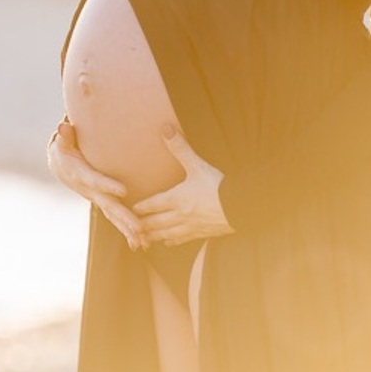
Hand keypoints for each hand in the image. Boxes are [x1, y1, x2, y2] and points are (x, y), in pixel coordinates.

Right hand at [46, 119, 144, 251]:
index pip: (96, 180)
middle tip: (139, 228)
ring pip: (114, 216)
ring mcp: (97, 198)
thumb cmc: (64, 150)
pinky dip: (128, 230)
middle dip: (124, 217)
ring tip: (143, 242)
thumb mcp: (62, 142)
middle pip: (109, 205)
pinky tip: (142, 242)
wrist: (60, 166)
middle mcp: (90, 191)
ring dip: (128, 229)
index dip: (108, 185)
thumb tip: (64, 125)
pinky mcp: (104, 202)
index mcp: (81, 175)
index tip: (124, 191)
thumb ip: (65, 135)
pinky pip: (117, 218)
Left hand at [135, 125, 233, 246]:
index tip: (131, 208)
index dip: (141, 206)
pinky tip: (168, 242)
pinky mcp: (203, 233)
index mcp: (177, 198)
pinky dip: (173, 241)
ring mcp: (191, 226)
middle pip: (156, 222)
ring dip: (154, 236)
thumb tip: (165, 129)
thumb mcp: (197, 165)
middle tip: (131, 227)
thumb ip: (180, 148)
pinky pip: (183, 239)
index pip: (153, 204)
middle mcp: (180, 215)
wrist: (239, 207)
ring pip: (167, 233)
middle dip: (143, 224)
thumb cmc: (217, 186)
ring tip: (144, 239)